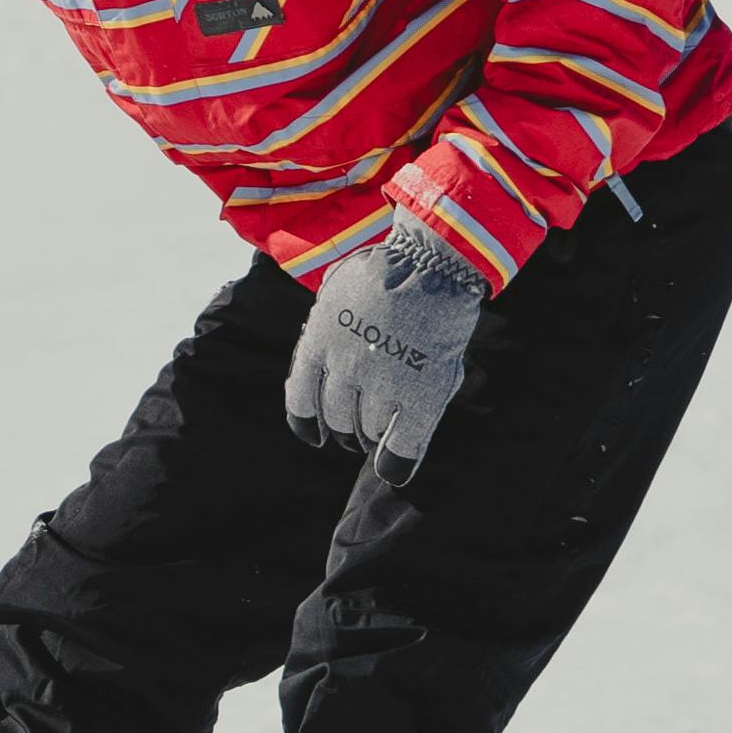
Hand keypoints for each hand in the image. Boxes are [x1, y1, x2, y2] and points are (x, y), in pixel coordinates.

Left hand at [285, 221, 486, 483]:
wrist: (431, 263)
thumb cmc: (385, 272)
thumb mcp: (336, 296)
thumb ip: (325, 333)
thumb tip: (319, 365)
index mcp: (318, 342)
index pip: (300, 399)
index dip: (306, 423)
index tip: (314, 436)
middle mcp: (344, 367)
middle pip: (338, 419)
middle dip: (347, 429)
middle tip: (358, 431)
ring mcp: (383, 382)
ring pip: (370, 430)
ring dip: (374, 434)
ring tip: (384, 429)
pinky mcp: (421, 393)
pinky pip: (404, 445)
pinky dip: (396, 462)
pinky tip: (393, 469)